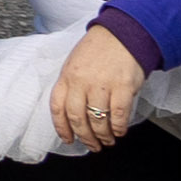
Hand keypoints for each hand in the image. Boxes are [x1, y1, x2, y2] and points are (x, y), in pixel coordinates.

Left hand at [52, 22, 147, 150]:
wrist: (123, 34)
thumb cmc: (98, 50)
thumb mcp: (75, 64)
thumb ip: (71, 85)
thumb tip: (71, 111)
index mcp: (66, 76)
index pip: (57, 107)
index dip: (61, 127)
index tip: (67, 139)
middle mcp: (81, 82)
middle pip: (77, 118)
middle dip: (84, 136)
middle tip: (91, 145)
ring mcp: (102, 85)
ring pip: (98, 119)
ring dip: (103, 135)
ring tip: (107, 141)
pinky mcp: (123, 86)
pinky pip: (118, 114)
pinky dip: (119, 127)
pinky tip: (120, 132)